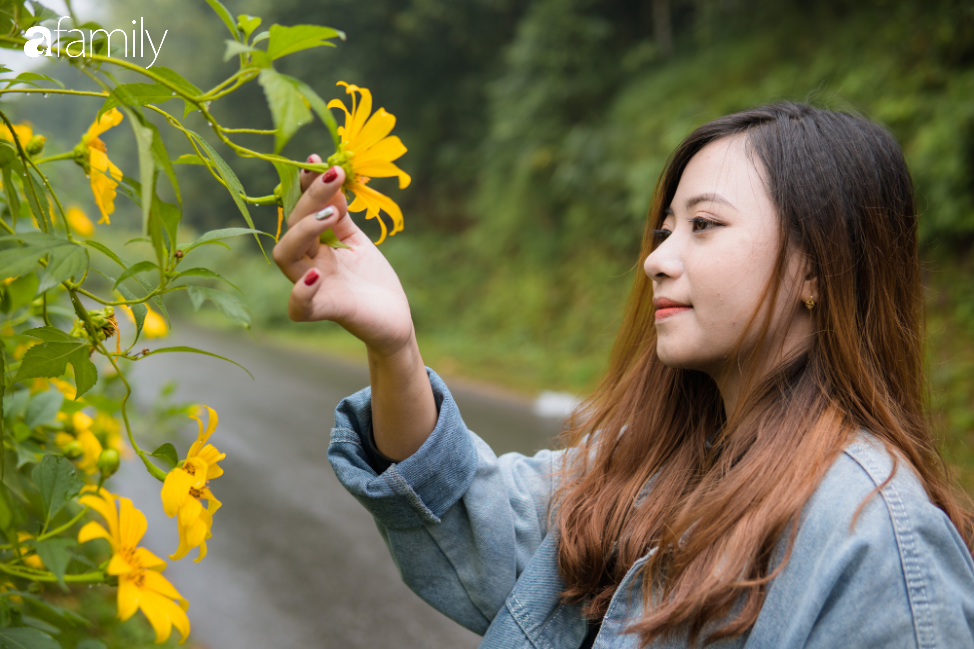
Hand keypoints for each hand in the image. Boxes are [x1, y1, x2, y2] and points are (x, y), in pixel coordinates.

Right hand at [273, 154, 415, 357]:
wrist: (394, 318)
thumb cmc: (371, 279)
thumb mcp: (356, 239)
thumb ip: (341, 215)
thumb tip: (331, 176)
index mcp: (314, 244)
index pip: (299, 210)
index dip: (305, 185)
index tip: (316, 160)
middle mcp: (307, 262)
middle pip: (291, 227)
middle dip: (311, 197)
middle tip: (334, 176)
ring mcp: (313, 287)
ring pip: (286, 257)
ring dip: (304, 230)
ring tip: (331, 213)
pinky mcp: (325, 310)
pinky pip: (299, 307)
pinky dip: (302, 292)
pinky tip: (315, 275)